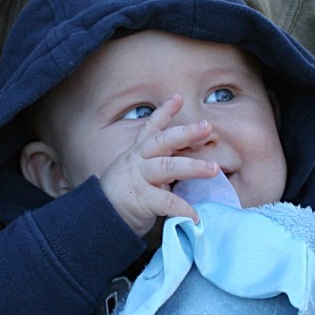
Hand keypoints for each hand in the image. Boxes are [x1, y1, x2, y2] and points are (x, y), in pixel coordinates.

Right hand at [100, 94, 218, 235]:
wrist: (101, 217)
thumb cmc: (124, 194)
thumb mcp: (138, 172)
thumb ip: (159, 164)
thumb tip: (189, 159)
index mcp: (138, 152)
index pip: (151, 128)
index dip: (164, 112)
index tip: (178, 98)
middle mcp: (138, 161)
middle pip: (162, 141)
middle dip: (185, 133)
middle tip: (206, 126)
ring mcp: (139, 178)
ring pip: (167, 166)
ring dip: (192, 167)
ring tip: (213, 168)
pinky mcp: (141, 199)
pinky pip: (166, 201)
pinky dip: (183, 208)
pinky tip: (196, 216)